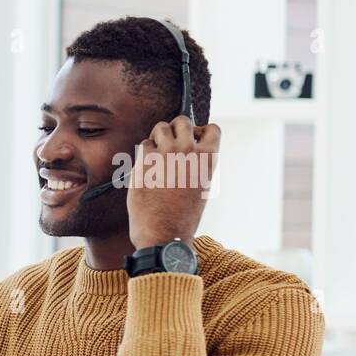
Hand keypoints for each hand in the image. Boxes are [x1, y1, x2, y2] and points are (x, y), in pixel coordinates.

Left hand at [126, 115, 220, 249]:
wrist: (164, 233)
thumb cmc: (182, 215)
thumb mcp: (201, 186)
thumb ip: (196, 164)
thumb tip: (188, 147)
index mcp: (208, 159)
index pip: (211, 129)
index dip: (200, 132)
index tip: (193, 141)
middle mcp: (188, 151)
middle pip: (182, 121)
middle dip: (175, 129)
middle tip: (169, 144)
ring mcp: (165, 154)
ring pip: (160, 127)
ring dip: (157, 137)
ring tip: (156, 154)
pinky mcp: (144, 161)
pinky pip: (143, 145)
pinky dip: (144, 153)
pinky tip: (146, 168)